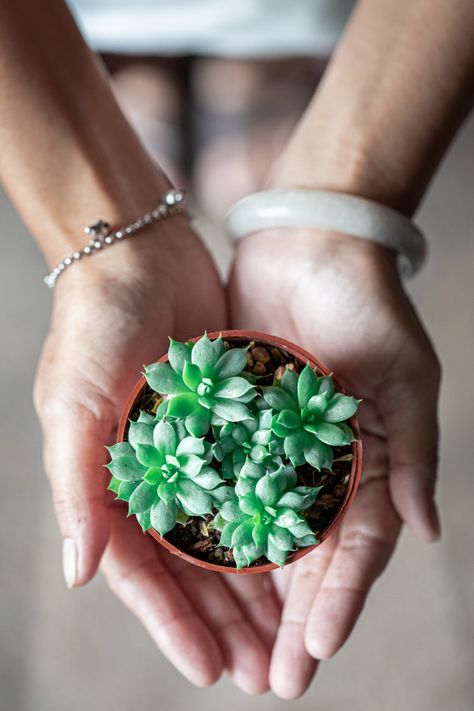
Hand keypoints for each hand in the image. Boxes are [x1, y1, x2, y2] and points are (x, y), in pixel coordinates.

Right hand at [33, 218, 280, 692]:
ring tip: (286, 634)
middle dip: (223, 620)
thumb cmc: (94, 326)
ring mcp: (193, 453)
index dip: (172, 622)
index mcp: (108, 484)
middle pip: (190, 567)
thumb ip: (77, 486)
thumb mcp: (74, 404)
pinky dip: (273, 522)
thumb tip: (81, 575)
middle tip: (261, 671)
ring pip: (227, 536)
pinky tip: (301, 556)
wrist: (139, 256)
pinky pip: (253, 484)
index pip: (140, 570)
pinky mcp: (228, 425)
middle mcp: (152, 477)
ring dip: (253, 585)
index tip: (208, 669)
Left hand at [229, 227, 440, 697]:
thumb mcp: (404, 377)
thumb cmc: (365, 306)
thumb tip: (431, 533)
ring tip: (234, 651)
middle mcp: (318, 467)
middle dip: (292, 620)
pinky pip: (222, 488)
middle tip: (272, 680)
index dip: (339, 601)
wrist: (309, 247)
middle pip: (306, 558)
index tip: (316, 653)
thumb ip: (410, 454)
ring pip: (261, 537)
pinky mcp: (233, 426)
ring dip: (251, 596)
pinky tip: (199, 577)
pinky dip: (213, 534)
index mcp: (365, 462)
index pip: (355, 548)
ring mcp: (273, 450)